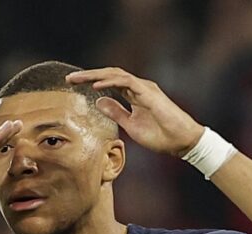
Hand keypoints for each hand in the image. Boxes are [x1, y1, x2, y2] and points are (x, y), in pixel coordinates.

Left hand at [66, 67, 204, 156]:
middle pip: (109, 75)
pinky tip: (95, 86)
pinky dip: (109, 82)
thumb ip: (116, 112)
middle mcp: (138, 87)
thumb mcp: (131, 125)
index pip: (109, 82)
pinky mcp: (149, 93)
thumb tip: (99, 102)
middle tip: (69, 79)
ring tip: (77, 79)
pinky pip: (126, 82)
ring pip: (115, 74)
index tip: (73, 85)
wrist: (182, 142)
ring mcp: (144, 88)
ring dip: (95, 75)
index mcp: (134, 94)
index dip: (91, 81)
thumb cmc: (161, 136)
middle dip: (88, 75)